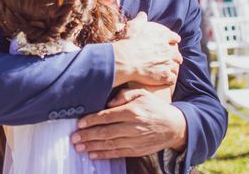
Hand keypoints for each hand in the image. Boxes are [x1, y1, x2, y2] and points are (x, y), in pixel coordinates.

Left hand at [71, 88, 186, 158]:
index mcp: (132, 111)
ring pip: (109, 144)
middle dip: (88, 136)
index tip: (79, 123)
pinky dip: (104, 155)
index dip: (91, 120)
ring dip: (92, 146)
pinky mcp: (137, 150)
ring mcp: (135, 140)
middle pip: (106, 132)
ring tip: (79, 147)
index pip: (107, 116)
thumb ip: (124, 95)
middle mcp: (132, 127)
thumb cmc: (154, 107)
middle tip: (74, 138)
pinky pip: (117, 153)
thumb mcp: (142, 93)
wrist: (174, 126)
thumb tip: (108, 103)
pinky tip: (93, 154)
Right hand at [112, 12, 181, 86]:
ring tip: (171, 70)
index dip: (174, 39)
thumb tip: (143, 14)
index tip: (175, 41)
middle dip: (176, 56)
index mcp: (162, 38)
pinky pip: (171, 78)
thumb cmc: (129, 42)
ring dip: (173, 67)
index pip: (174, 37)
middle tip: (175, 58)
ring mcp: (167, 64)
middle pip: (177, 54)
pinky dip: (169, 79)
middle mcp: (168, 50)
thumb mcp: (134, 26)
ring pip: (175, 67)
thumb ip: (140, 20)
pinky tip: (166, 79)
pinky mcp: (164, 76)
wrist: (126, 60)